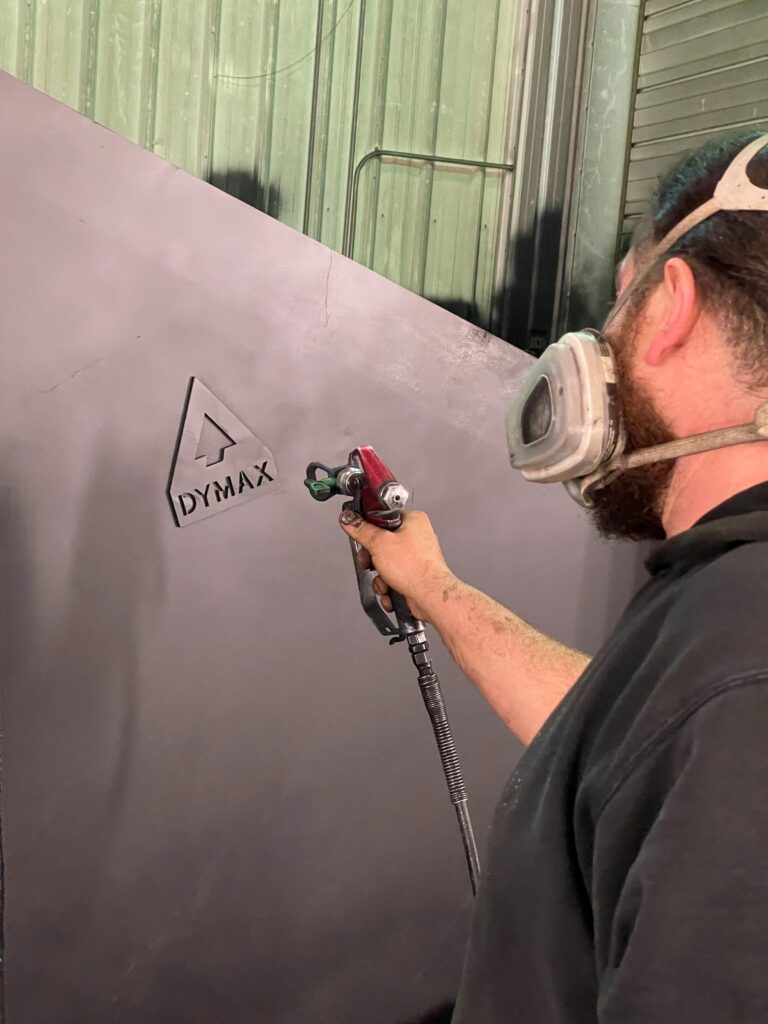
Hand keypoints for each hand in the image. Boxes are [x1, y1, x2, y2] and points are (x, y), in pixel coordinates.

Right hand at [339, 508, 456, 622]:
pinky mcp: (414, 573)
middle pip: (381, 543)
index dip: (368, 528)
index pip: (382, 517)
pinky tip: (391, 590)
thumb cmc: (415, 568)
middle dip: (372, 559)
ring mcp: (416, 556)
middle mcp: (416, 536)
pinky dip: (389, 586)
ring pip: (385, 563)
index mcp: (413, 520)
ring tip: (385, 580)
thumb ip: (361, 530)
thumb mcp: (379, 543)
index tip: (360, 536)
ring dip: (380, 577)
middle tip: (371, 562)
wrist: (430, 596)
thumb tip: (349, 519)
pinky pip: (393, 577)